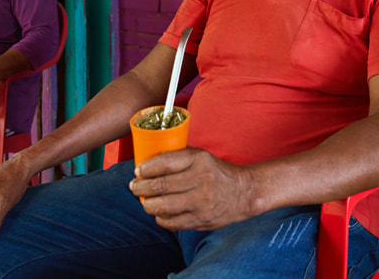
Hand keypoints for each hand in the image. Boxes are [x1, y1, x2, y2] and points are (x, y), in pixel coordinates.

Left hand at [130, 148, 257, 230]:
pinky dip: (160, 218)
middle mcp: (200, 180)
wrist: (244, 192)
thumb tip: (147, 163)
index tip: (139, 171)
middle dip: (141, 187)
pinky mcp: (201, 220)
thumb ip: (178, 157)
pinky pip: (172, 222)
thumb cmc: (216, 171)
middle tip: (134, 187)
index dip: (146, 168)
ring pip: (163, 206)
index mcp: (199, 160)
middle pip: (160, 186)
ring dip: (148, 204)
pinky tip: (158, 213)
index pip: (165, 163)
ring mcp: (201, 202)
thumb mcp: (201, 156)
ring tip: (144, 201)